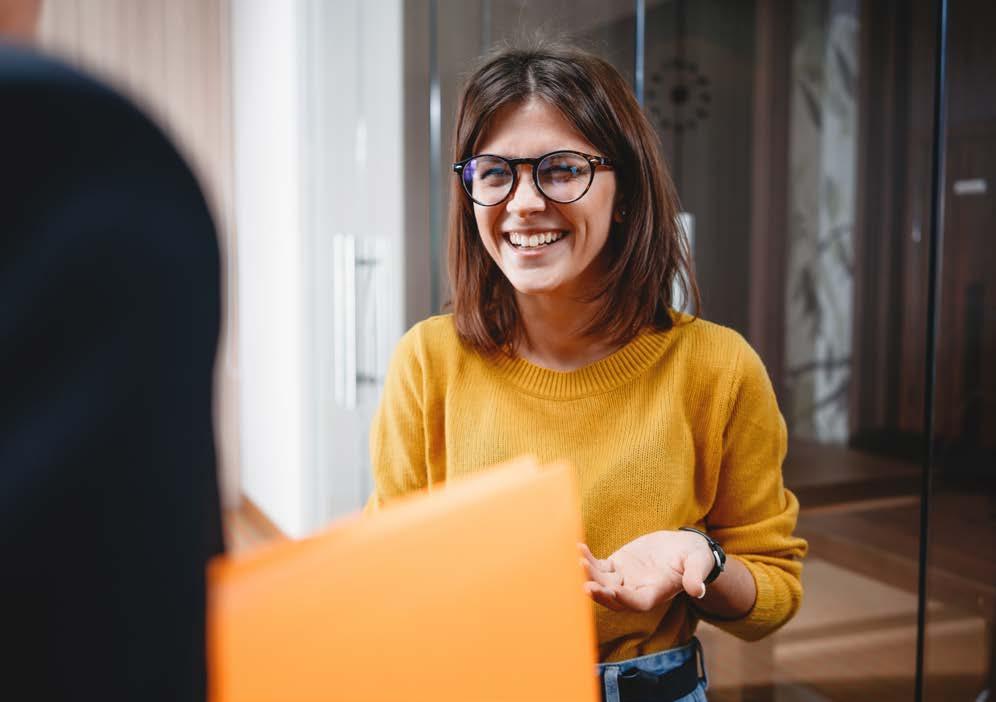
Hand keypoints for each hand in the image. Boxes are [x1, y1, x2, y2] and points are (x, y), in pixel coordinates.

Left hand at [579, 530, 716, 611]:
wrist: (683, 548)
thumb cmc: (694, 557)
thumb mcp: (699, 563)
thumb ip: (696, 576)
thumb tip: (698, 589)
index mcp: (656, 593)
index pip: (638, 602)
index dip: (625, 599)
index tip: (613, 591)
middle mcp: (637, 590)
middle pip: (614, 598)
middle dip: (600, 593)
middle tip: (587, 584)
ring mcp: (625, 579)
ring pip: (602, 583)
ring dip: (589, 575)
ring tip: (579, 561)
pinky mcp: (617, 565)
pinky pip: (599, 566)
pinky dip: (589, 560)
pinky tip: (579, 548)